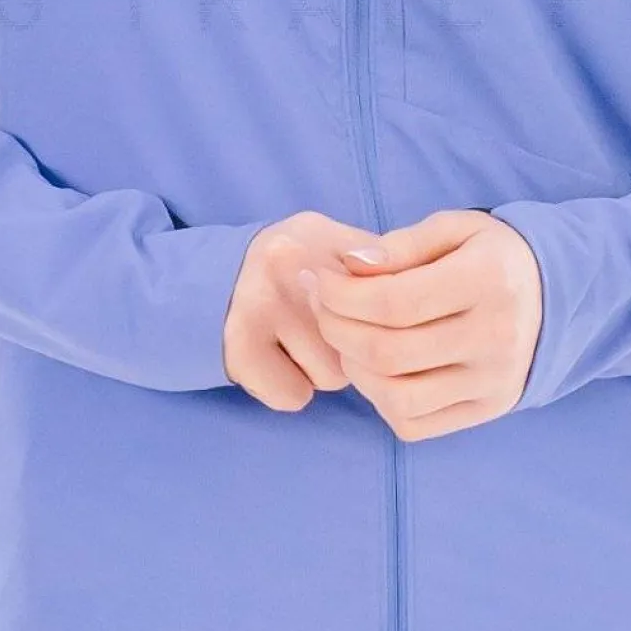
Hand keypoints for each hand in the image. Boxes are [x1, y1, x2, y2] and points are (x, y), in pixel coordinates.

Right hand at [222, 211, 381, 409]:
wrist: (209, 280)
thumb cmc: (290, 266)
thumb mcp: (329, 242)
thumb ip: (377, 262)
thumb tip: (421, 299)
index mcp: (316, 233)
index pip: (387, 291)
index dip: (388, 314)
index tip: (376, 316)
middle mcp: (287, 266)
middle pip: (365, 340)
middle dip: (356, 347)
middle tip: (330, 329)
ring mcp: (258, 307)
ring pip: (333, 375)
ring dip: (324, 371)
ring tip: (301, 343)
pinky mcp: (238, 348)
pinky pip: (295, 397)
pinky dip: (291, 390)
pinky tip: (278, 363)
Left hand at [296, 210, 542, 438]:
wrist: (556, 295)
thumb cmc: (491, 256)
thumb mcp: (454, 229)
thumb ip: (400, 245)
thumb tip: (349, 266)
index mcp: (487, 281)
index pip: (394, 301)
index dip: (341, 295)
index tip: (318, 280)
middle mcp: (495, 337)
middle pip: (388, 351)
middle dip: (336, 329)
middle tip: (321, 307)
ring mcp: (494, 381)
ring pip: (397, 397)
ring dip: (355, 369)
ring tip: (347, 339)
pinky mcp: (488, 409)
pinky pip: (415, 424)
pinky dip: (381, 401)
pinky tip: (377, 370)